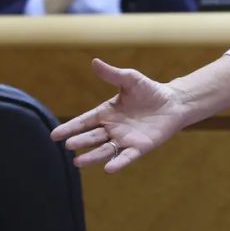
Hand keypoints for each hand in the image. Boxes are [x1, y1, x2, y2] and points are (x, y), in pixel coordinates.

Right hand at [50, 58, 188, 173]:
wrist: (174, 102)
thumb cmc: (150, 90)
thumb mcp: (130, 79)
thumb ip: (112, 74)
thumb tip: (94, 61)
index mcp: (106, 113)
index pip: (84, 121)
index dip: (70, 128)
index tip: (54, 135)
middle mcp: (112, 129)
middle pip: (92, 137)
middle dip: (80, 141)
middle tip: (69, 145)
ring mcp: (124, 139)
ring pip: (104, 150)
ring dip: (92, 157)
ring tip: (78, 162)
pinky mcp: (139, 147)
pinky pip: (126, 157)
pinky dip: (118, 163)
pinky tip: (108, 169)